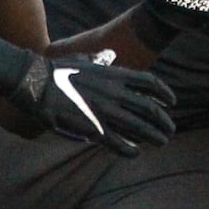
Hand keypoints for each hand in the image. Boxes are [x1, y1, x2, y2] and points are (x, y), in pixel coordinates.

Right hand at [0, 37, 175, 156]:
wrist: (37, 82)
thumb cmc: (58, 70)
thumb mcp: (84, 59)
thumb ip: (100, 60)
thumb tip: (108, 56)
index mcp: (115, 75)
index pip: (149, 83)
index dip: (164, 93)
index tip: (172, 102)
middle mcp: (115, 93)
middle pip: (149, 108)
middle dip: (163, 120)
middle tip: (170, 129)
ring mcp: (105, 111)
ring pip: (138, 127)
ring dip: (153, 135)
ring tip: (162, 141)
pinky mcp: (91, 128)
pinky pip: (116, 142)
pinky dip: (129, 149)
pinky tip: (135, 152)